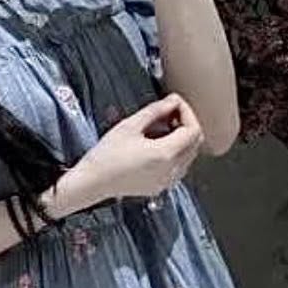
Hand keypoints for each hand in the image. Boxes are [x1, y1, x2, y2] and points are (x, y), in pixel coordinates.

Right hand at [62, 93, 203, 208]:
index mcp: (166, 154)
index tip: (174, 104)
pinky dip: (175, 154)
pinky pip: (178, 167)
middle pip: (195, 143)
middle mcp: (171, 170)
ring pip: (188, 156)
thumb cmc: (106, 156)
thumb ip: (156, 111)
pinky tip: (156, 145)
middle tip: (169, 113)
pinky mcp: (160, 186)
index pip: (193, 130)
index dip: (187, 113)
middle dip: (186, 124)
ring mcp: (167, 181)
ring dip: (181, 139)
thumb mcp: (130, 125)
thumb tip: (172, 101)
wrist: (92, 182)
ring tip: (161, 128)